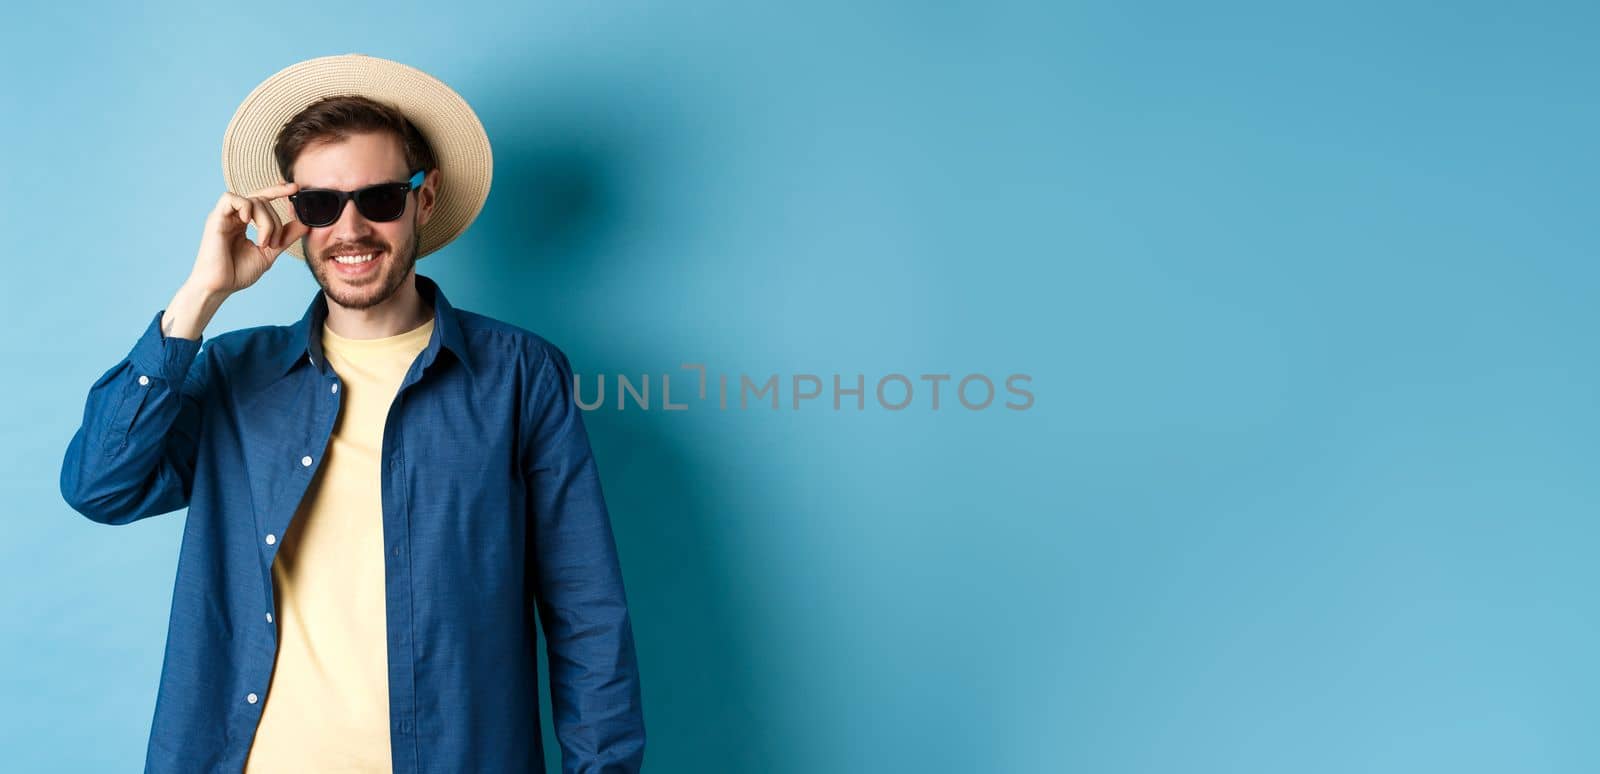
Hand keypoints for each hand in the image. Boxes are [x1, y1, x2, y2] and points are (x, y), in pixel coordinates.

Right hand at [188, 182, 309, 294]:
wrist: (219, 287)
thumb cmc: (238, 272)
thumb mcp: (270, 252)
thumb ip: (286, 237)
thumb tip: (305, 223)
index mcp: (243, 223)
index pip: (262, 199)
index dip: (278, 191)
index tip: (295, 188)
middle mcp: (234, 217)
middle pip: (262, 201)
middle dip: (275, 222)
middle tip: (273, 244)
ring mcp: (224, 216)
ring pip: (252, 200)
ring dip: (265, 221)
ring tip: (263, 243)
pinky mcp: (215, 219)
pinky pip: (230, 198)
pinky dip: (245, 207)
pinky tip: (248, 222)